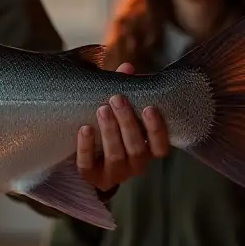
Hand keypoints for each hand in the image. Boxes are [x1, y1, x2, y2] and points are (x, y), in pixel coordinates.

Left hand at [77, 62, 169, 192]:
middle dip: (127, 123)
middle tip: (117, 99)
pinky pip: (87, 166)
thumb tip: (127, 67)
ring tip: (102, 110)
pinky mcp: (91, 177)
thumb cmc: (111, 127)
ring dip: (109, 132)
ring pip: (116, 156)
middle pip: (137, 148)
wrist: (87, 156)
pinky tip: (84, 129)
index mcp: (147, 150)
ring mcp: (114, 174)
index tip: (149, 108)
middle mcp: (135, 165)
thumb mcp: (119, 110)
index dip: (157, 130)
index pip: (160, 146)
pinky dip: (86, 147)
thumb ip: (125, 91)